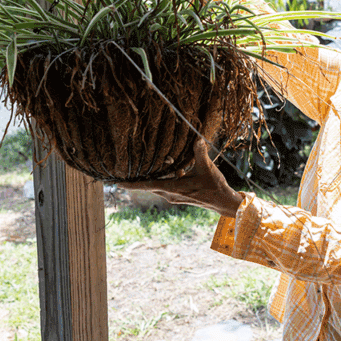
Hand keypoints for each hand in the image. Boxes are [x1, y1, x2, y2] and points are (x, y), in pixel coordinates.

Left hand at [116, 138, 243, 217]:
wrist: (223, 202)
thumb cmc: (214, 186)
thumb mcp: (206, 167)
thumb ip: (199, 152)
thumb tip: (196, 138)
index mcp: (174, 188)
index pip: (148, 186)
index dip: (132, 184)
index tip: (117, 183)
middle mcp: (171, 194)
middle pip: (149, 185)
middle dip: (138, 180)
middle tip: (124, 173)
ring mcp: (175, 196)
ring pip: (158, 185)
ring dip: (154, 177)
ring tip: (147, 166)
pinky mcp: (180, 196)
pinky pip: (167, 185)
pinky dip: (166, 177)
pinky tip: (175, 168)